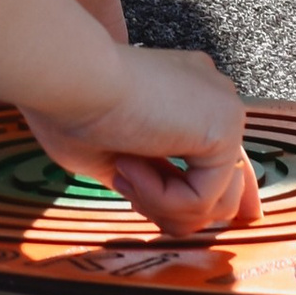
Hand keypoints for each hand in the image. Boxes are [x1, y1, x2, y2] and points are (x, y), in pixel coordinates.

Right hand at [24, 44, 259, 240]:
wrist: (69, 76)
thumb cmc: (70, 107)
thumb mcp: (112, 154)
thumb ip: (149, 177)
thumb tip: (174, 216)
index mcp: (186, 94)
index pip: (221, 155)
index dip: (225, 194)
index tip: (217, 218)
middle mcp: (212, 96)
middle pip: (223, 186)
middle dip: (172, 208)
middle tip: (125, 187)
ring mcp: (223, 108)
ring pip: (212, 201)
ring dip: (160, 203)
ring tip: (122, 171)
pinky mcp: (226, 124)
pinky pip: (203, 198)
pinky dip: (160, 197)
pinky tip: (128, 165)